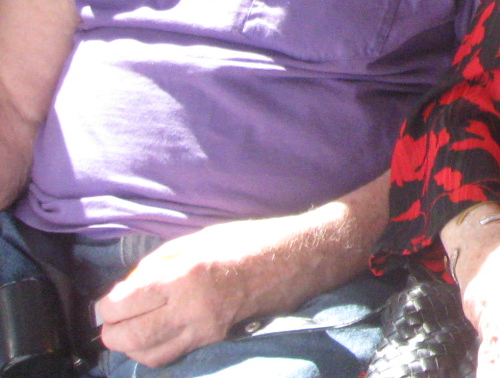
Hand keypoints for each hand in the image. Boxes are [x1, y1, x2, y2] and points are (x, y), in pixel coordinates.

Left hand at [96, 220, 278, 366]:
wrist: (296, 261)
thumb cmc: (249, 241)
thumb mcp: (200, 240)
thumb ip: (160, 261)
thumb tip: (130, 285)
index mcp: (185, 274)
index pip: (123, 303)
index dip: (106, 305)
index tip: (107, 301)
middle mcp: (191, 307)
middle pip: (130, 337)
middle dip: (111, 332)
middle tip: (113, 320)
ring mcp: (204, 329)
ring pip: (148, 354)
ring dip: (130, 346)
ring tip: (131, 330)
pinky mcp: (214, 340)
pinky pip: (171, 356)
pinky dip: (153, 352)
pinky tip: (155, 337)